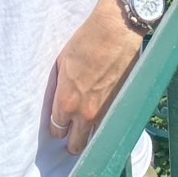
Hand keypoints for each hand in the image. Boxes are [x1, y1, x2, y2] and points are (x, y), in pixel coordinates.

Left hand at [50, 0, 142, 154]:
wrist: (116, 31)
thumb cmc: (86, 42)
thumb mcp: (61, 64)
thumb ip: (58, 89)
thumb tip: (56, 103)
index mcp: (66, 102)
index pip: (57, 130)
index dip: (58, 127)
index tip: (61, 121)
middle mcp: (85, 113)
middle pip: (76, 145)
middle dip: (72, 139)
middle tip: (73, 130)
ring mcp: (106, 112)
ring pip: (95, 140)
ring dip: (90, 135)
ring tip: (88, 125)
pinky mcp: (121, 105)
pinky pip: (110, 124)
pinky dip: (106, 124)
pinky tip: (104, 114)